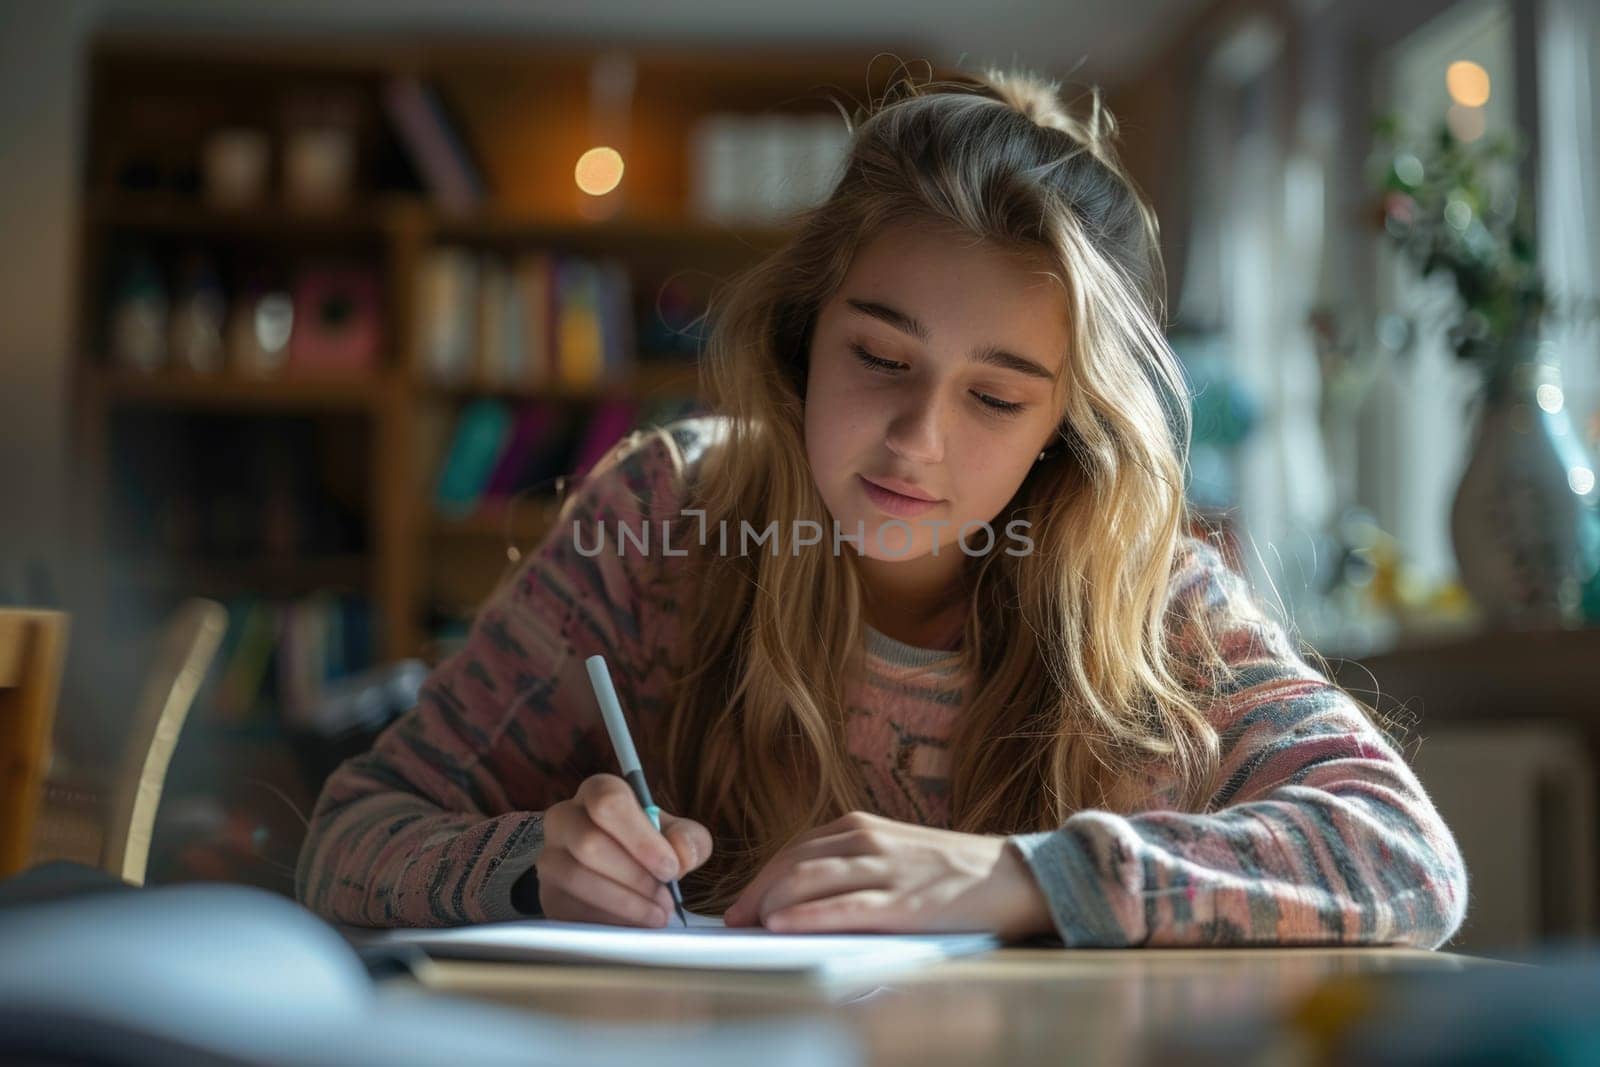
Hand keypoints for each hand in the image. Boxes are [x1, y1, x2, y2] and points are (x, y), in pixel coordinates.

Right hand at [536, 773, 711, 926]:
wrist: (619, 875)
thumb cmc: (648, 848)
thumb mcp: (677, 836)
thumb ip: (689, 840)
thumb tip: (681, 854)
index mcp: (597, 792)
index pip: (608, 801)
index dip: (641, 839)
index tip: (669, 868)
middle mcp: (564, 818)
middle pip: (589, 843)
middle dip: (635, 877)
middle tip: (666, 900)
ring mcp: (550, 858)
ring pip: (576, 878)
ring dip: (624, 903)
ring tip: (656, 915)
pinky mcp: (548, 896)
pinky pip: (570, 910)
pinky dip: (607, 922)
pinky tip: (633, 925)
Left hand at [723, 812, 1050, 939]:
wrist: (1014, 877)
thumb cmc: (952, 873)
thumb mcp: (895, 853)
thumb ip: (853, 865)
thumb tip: (800, 895)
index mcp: (861, 826)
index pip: (794, 849)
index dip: (761, 877)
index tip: (739, 904)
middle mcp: (867, 840)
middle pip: (792, 863)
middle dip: (757, 892)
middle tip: (734, 921)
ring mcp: (885, 870)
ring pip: (809, 880)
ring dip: (771, 902)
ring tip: (747, 925)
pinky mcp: (902, 902)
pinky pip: (843, 907)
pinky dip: (806, 915)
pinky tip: (781, 925)